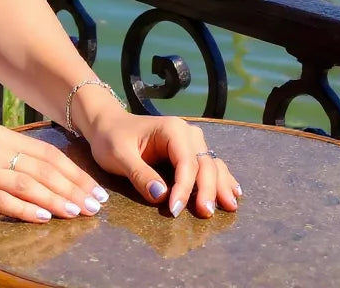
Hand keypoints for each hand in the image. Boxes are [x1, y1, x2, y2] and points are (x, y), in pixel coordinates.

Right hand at [0, 123, 109, 222]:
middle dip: (74, 186)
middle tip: (98, 205)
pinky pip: (0, 199)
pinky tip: (44, 217)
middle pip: (42, 166)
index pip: (45, 153)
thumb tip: (39, 183)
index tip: (95, 189)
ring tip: (79, 213)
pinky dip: (25, 208)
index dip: (73, 171)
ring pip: (27, 182)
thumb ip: (2, 162)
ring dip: (57, 198)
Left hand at [84, 109, 240, 217]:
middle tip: (205, 214)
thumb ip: (139, 174)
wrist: (107, 125)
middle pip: (204, 164)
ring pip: (211, 165)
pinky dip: (221, 179)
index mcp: (171, 129)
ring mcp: (190, 141)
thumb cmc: (111, 138)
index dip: (184, 188)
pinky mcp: (189, 152)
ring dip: (219, 186)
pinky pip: (210, 165)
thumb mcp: (118, 155)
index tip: (175, 210)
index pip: (186, 162)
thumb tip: (162, 195)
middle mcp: (186, 132)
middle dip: (207, 189)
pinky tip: (233, 192)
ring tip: (229, 206)